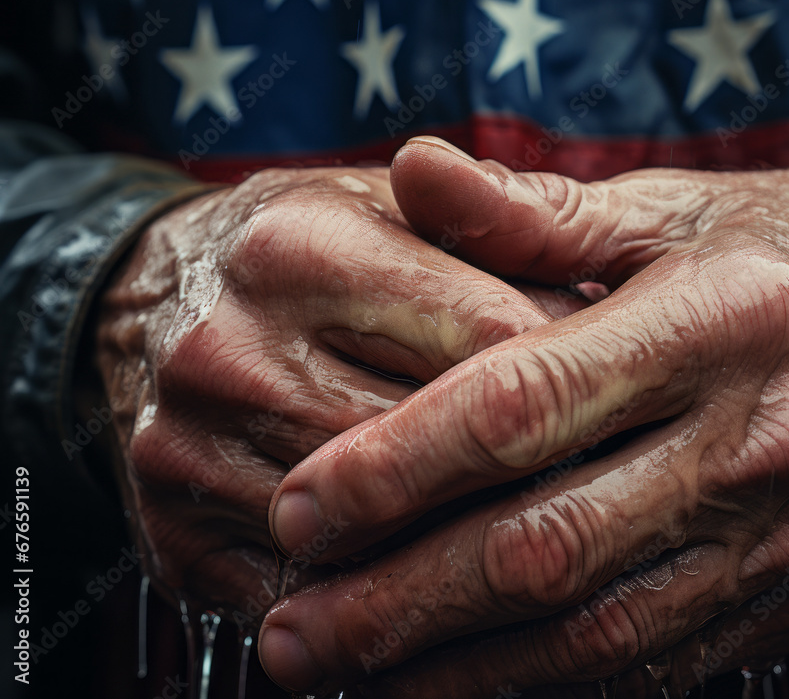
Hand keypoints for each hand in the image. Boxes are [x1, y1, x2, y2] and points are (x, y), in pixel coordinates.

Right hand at [94, 163, 578, 628]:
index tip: (619, 396)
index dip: (570, 373)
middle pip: (430, 448)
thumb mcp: (381, 206)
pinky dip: (381, 603)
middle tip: (603, 484)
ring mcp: (193, 452)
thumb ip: (490, 236)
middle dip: (528, 472)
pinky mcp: (177, 532)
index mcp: (301, 248)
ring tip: (534, 538)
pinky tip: (437, 588)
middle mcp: (234, 350)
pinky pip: (307, 597)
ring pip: (373, 537)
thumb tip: (607, 300)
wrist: (147, 302)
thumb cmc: (295, 249)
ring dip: (464, 546)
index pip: (485, 336)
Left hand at [258, 137, 788, 696]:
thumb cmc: (780, 248)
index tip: (301, 508)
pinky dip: (551, 685)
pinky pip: (661, 664)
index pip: (527, 405)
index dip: (399, 463)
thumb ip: (532, 207)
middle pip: (549, 544)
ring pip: (599, 633)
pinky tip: (466, 685)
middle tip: (290, 633)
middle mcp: (759, 438)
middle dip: (403, 602)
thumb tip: (409, 169)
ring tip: (350, 679)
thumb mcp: (670, 206)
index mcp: (718, 320)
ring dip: (460, 670)